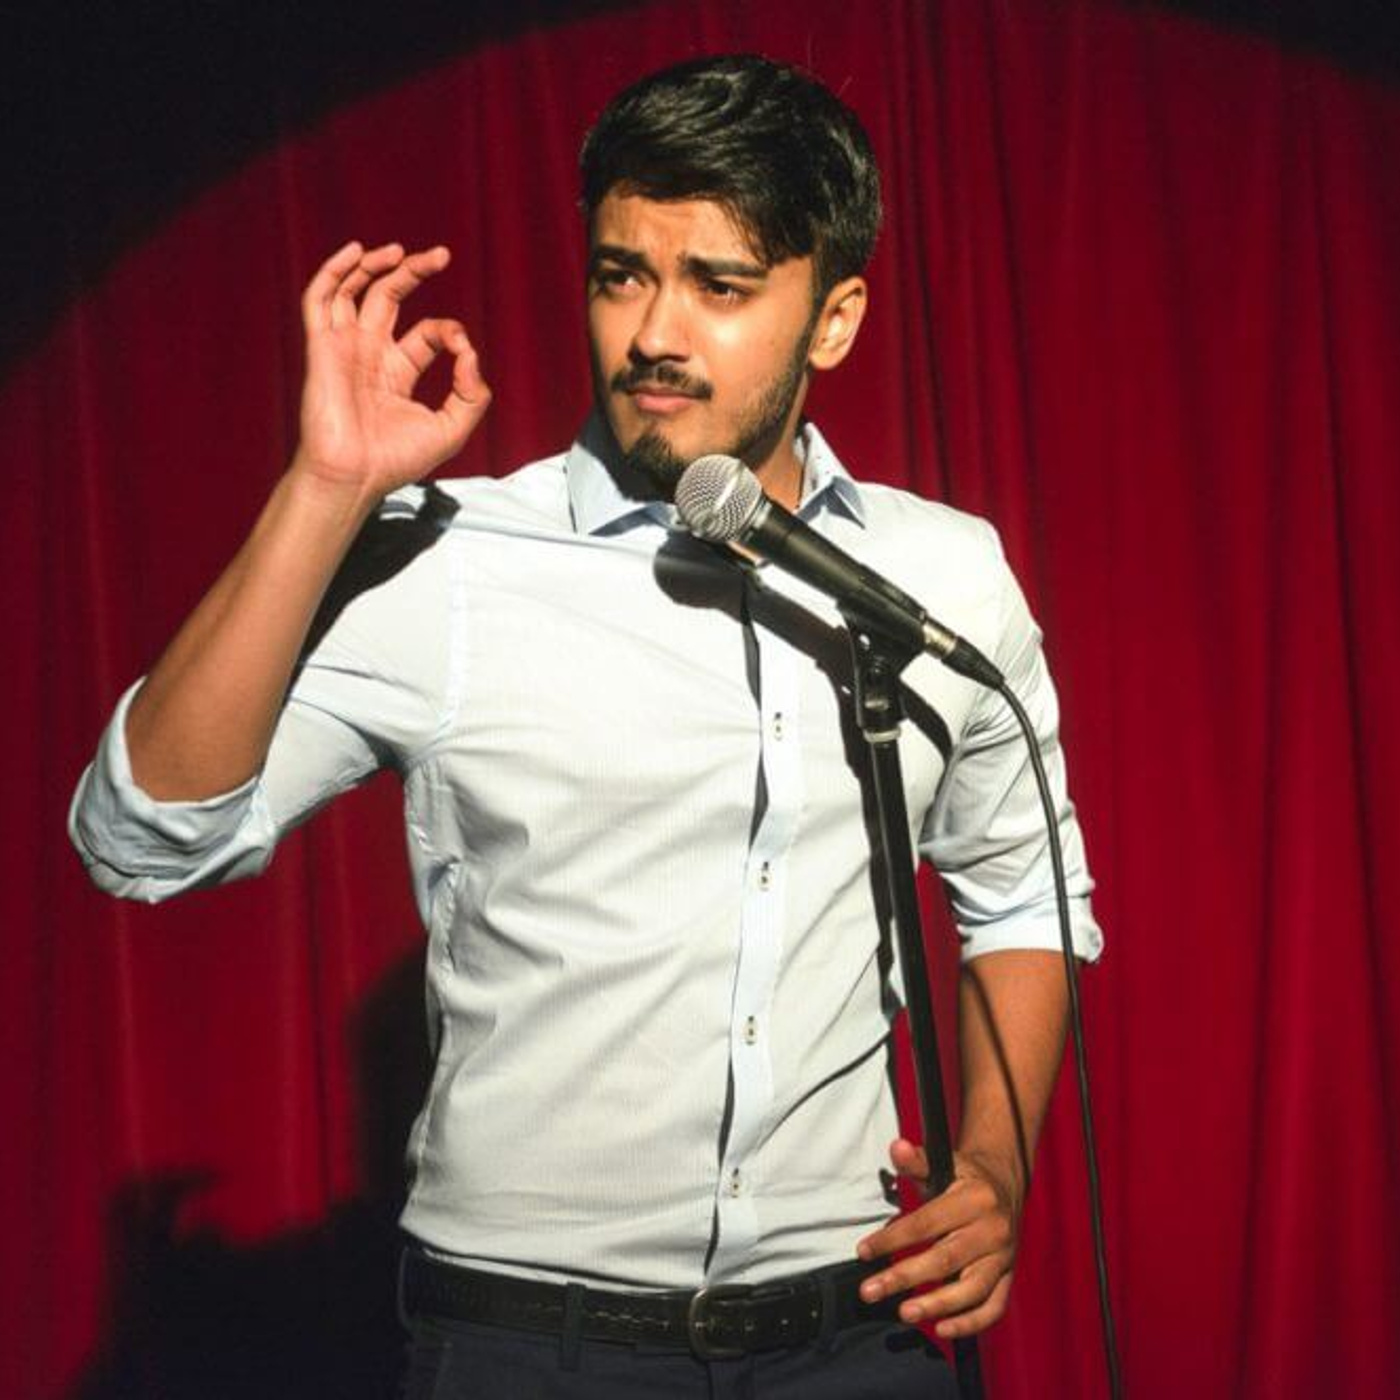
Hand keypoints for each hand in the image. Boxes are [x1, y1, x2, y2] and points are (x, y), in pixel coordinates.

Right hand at [294, 240, 490, 497]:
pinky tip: (356, 253)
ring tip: (399, 251)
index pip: (427, 334)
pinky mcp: (321, 347)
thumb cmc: (396, 461)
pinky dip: (334, 271)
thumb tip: (471, 353)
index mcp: (398, 372)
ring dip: (373, 264)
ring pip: (352, 290)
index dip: (449, 331)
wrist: (354, 477)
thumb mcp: (452, 429)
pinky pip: (319, 299)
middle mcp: (370, 354)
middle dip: (413, 272)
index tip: (462, 348)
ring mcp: (344, 348)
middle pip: (388, 297)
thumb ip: (472, 394)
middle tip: (442, 255)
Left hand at [855, 1138, 1022, 1338]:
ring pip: (972, 1289)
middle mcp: (993, 1230)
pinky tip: (942, 1330)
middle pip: (945, 1260)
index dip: (892, 1239)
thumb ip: (917, 1160)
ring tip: (903, 1313)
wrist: (1005, 1186)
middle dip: (903, 1278)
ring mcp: (1003, 1258)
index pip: (926, 1224)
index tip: (862, 1252)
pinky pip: (993, 1307)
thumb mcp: (943, 1162)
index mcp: (975, 1199)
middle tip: (869, 1292)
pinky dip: (970, 1323)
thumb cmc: (964, 1177)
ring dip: (937, 1305)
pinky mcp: (1008, 1277)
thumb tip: (896, 1147)